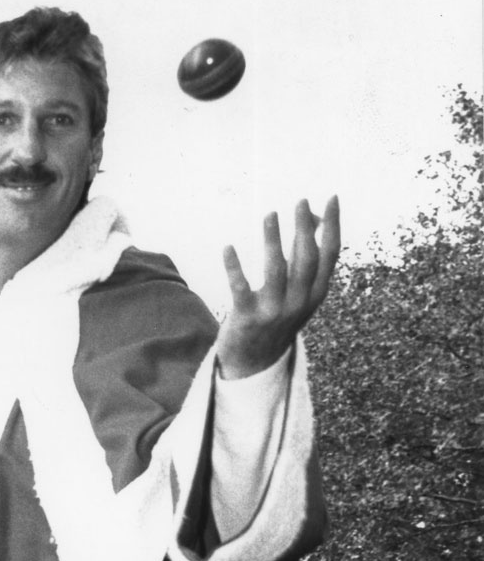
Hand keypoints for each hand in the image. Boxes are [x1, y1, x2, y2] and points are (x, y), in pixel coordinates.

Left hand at [216, 195, 340, 379]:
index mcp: (316, 294)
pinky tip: (228, 247)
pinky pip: (240, 288)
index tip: (331, 198)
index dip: (333, 225)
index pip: (330, 254)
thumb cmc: (278, 316)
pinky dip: (234, 267)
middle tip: (299, 201)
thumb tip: (311, 216)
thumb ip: (303, 256)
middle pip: (306, 259)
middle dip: (303, 228)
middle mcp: (299, 302)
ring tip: (270, 215)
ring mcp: (274, 312)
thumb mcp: (299, 292)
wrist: (255, 363)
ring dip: (273, 240)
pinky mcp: (247, 318)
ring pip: (276, 270)